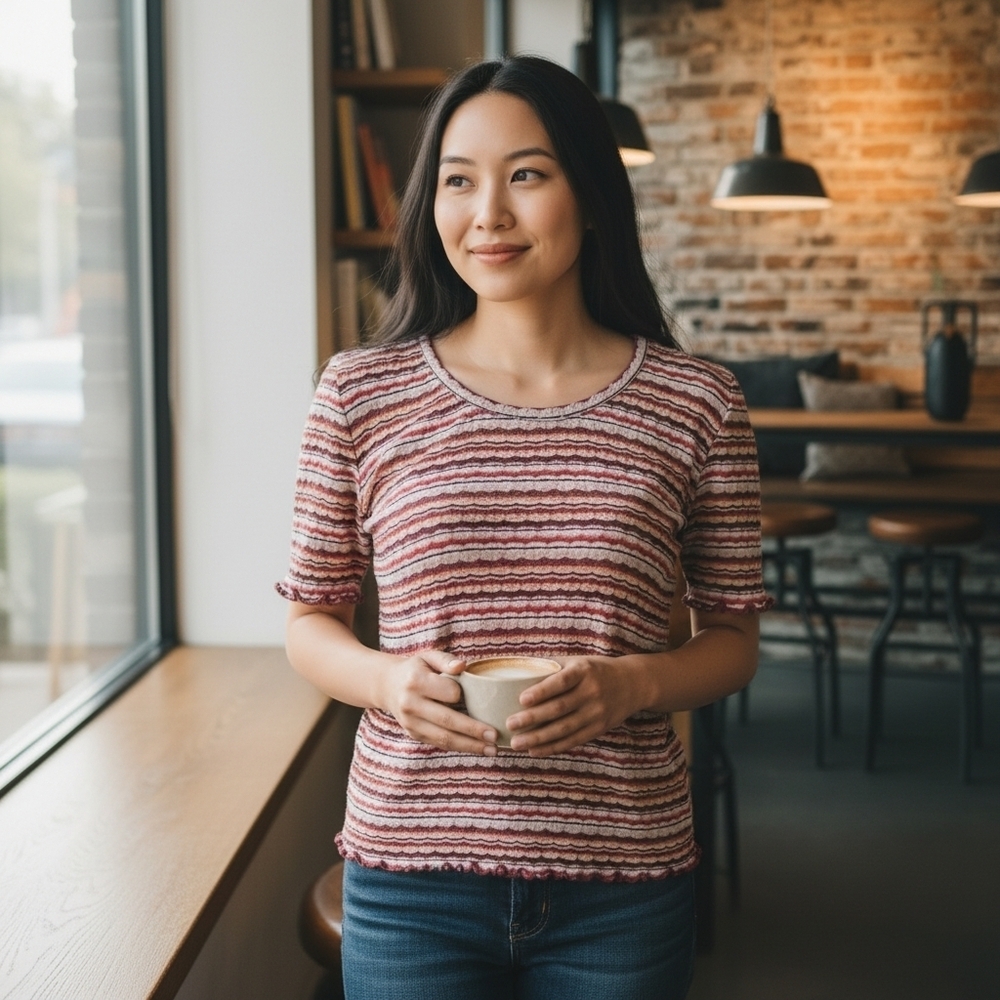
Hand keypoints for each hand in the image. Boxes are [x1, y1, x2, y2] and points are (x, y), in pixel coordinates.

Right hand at [380, 650, 498, 755]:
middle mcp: (410, 704)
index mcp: (415, 681)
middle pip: (447, 721)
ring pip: (444, 738)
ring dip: (469, 746)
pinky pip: (439, 743)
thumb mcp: (428, 657)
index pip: (448, 692)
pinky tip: (477, 748)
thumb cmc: (416, 669)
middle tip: (495, 736)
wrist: (388, 685)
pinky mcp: (414, 734)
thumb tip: (462, 666)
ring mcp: (410, 723)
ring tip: (492, 749)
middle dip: (473, 730)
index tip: (477, 694)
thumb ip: (446, 660)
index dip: (463, 694)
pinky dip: (460, 747)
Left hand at [506, 656, 644, 756]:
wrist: (632, 684)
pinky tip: (535, 751)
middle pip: (559, 708)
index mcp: (584, 671)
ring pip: (564, 729)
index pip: (561, 682)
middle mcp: (591, 692)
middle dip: (532, 719)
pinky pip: (573, 741)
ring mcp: (596, 713)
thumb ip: (552, 666)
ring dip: (538, 738)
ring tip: (516, 743)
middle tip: (510, 724)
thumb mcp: (578, 661)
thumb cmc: (596, 670)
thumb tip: (517, 669)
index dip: (542, 691)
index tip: (522, 699)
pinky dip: (552, 747)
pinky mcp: (598, 729)